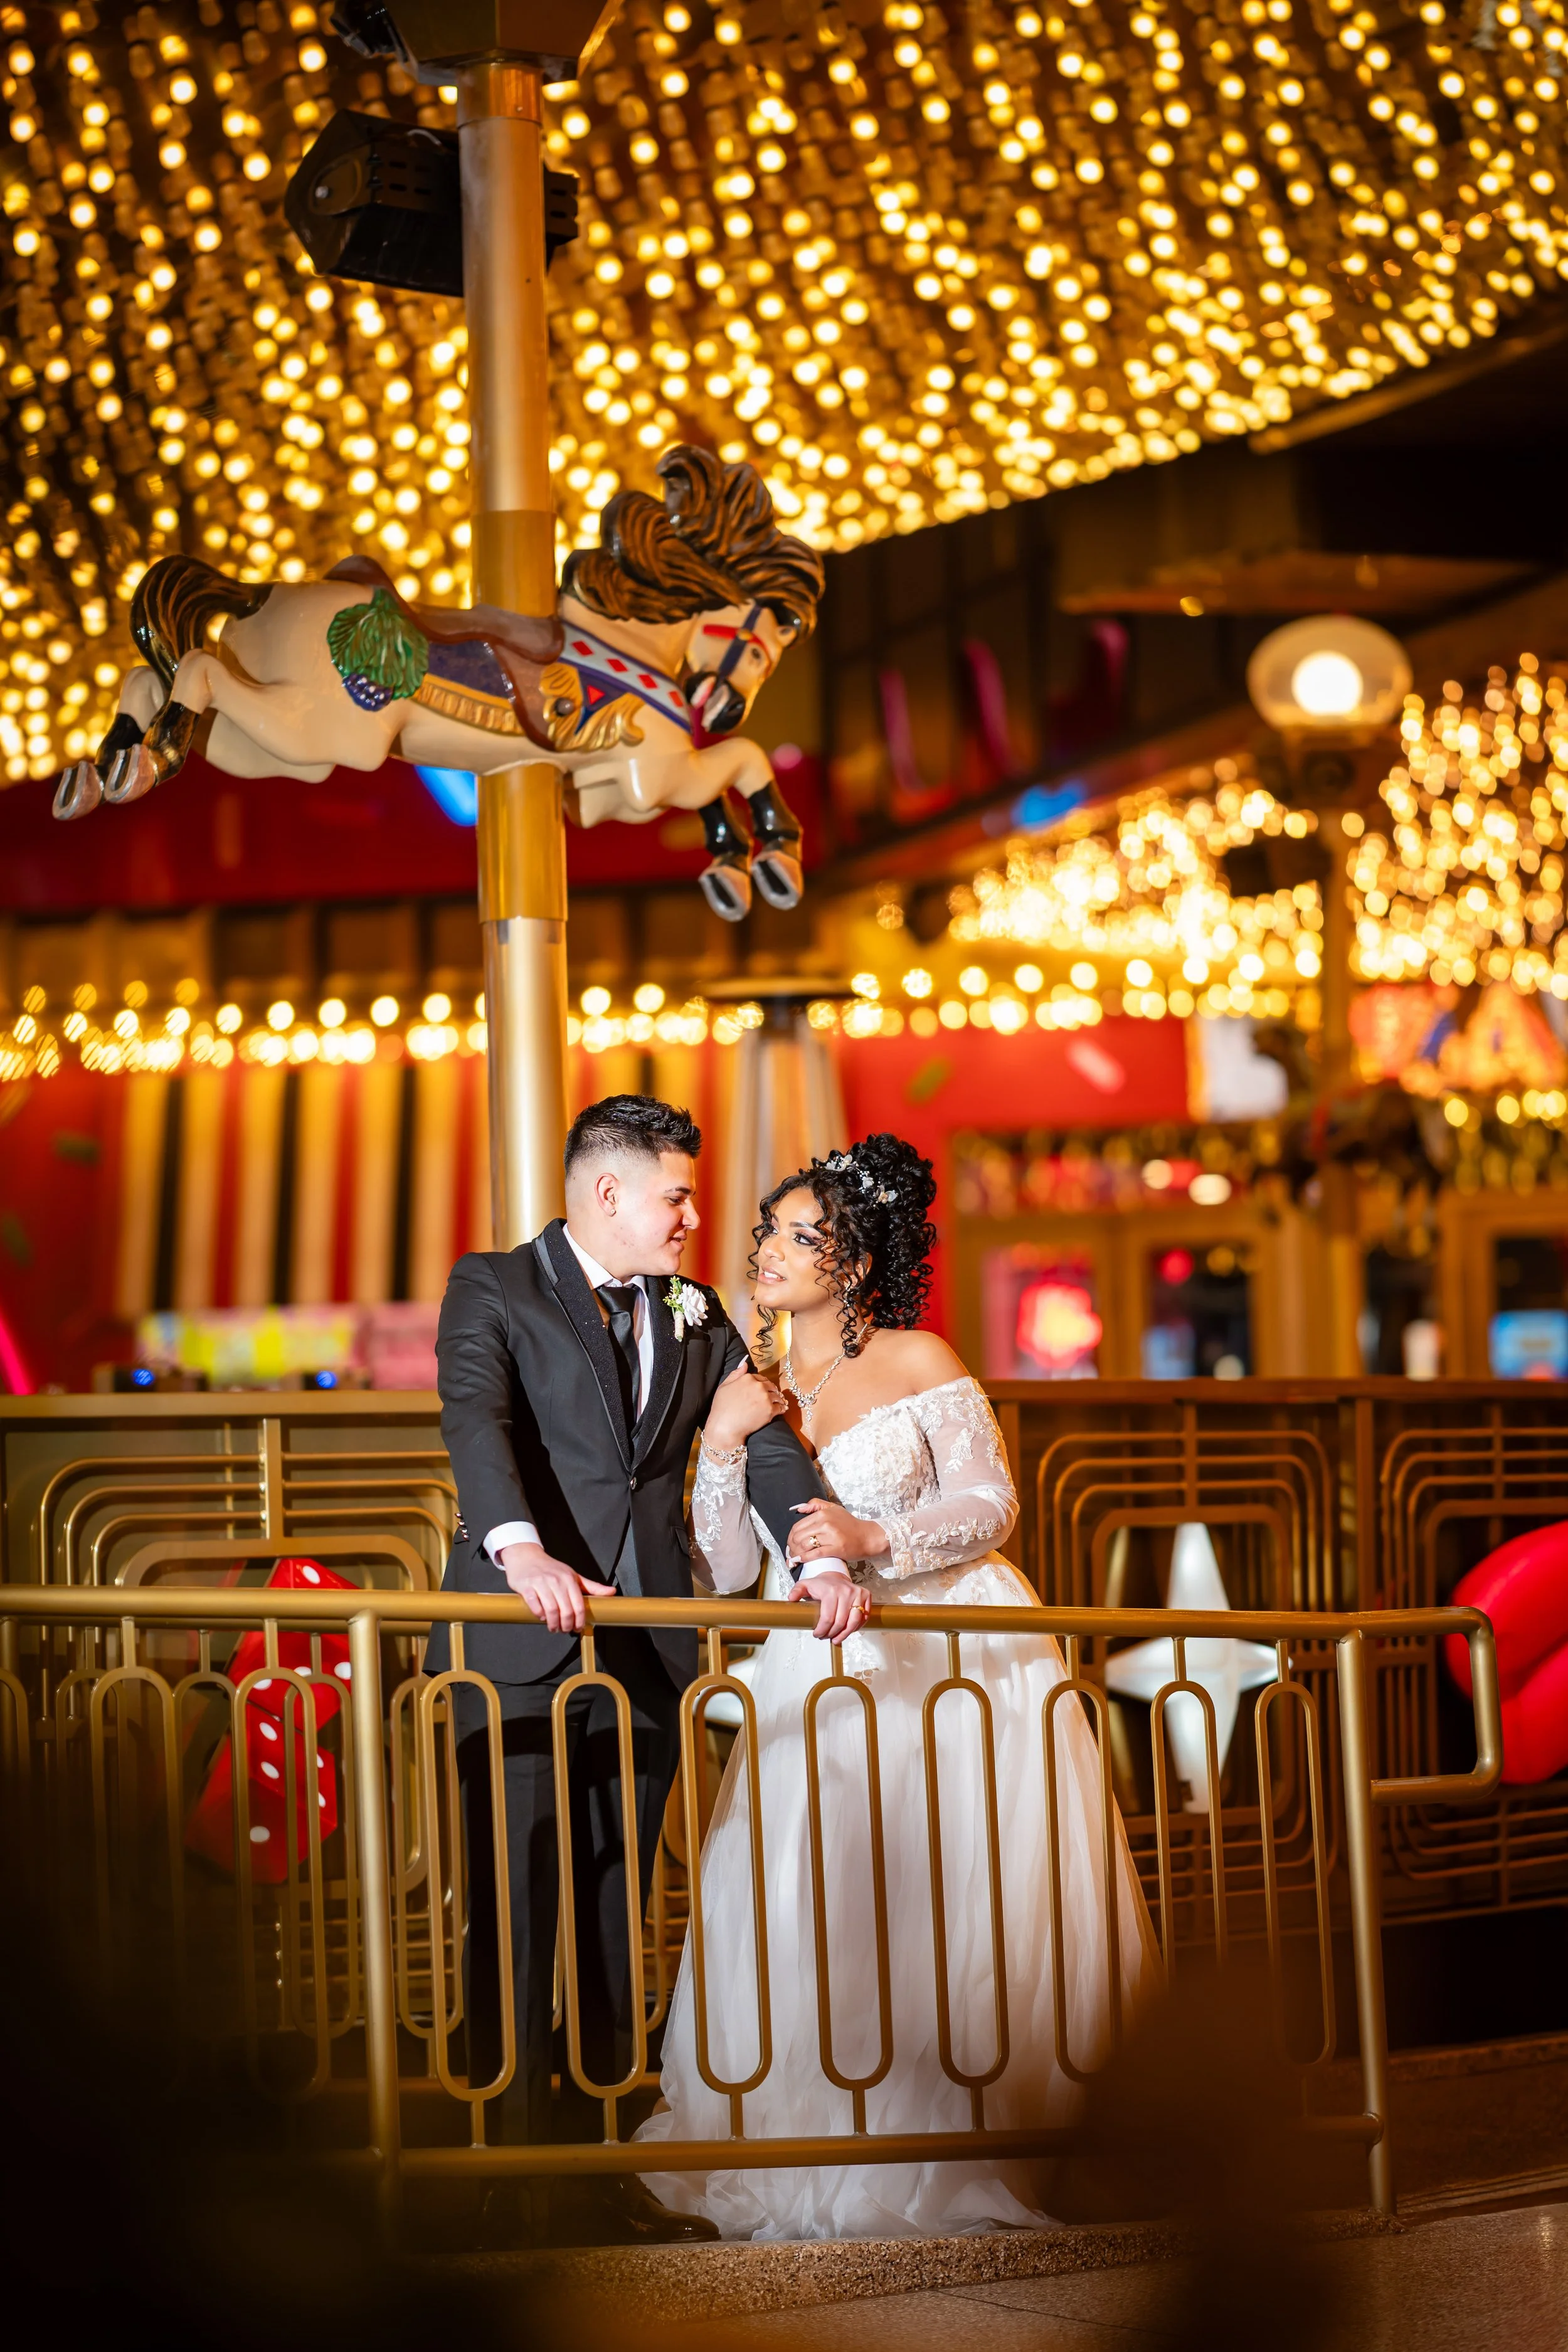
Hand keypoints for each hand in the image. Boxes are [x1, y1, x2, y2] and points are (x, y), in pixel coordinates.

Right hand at [496, 1541, 613, 1634]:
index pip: (578, 1605)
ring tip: (554, 1627)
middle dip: (566, 1625)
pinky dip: (539, 1615)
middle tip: (565, 1630)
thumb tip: (612, 1592)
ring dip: (553, 1624)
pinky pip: (535, 1605)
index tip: (578, 1627)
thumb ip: (591, 1586)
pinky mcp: (526, 1587)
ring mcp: (540, 1583)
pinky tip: (542, 1617)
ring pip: (551, 1610)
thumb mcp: (573, 1575)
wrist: (526, 1556)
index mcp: (569, 1579)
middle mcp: (556, 1581)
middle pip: (565, 1610)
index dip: (579, 1620)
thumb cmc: (551, 1568)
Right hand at [702, 1365, 787, 1453]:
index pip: (760, 1377)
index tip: (763, 1388)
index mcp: (747, 1378)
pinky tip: (782, 1409)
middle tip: (772, 1395)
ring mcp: (765, 1398)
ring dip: (778, 1398)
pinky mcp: (770, 1411)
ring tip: (779, 1402)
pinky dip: (782, 1408)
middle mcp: (758, 1386)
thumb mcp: (724, 1386)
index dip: (761, 1383)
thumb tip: (745, 1362)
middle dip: (772, 1390)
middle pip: (770, 1385)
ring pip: (777, 1396)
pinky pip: (780, 1407)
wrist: (725, 1427)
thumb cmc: (721, 1408)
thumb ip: (736, 1373)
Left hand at [787, 1498, 888, 1567]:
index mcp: (822, 1514)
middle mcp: (825, 1523)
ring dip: (795, 1554)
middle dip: (790, 1547)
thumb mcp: (834, 1508)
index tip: (789, 1543)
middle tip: (790, 1553)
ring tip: (793, 1559)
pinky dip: (804, 1558)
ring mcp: (830, 1536)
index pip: (798, 1526)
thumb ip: (815, 1505)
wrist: (868, 1536)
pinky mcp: (836, 1548)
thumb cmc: (851, 1524)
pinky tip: (799, 1561)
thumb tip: (798, 1509)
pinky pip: (815, 1554)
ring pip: (805, 1545)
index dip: (790, 1537)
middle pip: (798, 1536)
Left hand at [787, 1567, 870, 1643]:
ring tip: (836, 1639)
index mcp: (831, 1591)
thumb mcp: (805, 1585)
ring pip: (854, 1622)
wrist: (835, 1576)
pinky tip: (847, 1631)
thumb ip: (796, 1591)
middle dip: (831, 1634)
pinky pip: (863, 1617)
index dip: (822, 1630)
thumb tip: (791, 1599)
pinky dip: (856, 1627)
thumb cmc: (821, 1584)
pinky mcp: (866, 1595)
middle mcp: (846, 1591)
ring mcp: (858, 1593)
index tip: (817, 1634)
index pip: (828, 1618)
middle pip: (840, 1623)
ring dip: (845, 1634)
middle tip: (825, 1637)